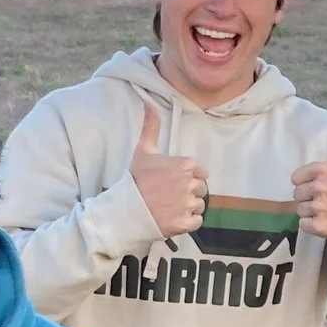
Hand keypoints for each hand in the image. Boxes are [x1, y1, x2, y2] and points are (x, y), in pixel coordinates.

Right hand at [129, 103, 208, 238]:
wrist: (125, 209)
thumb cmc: (135, 180)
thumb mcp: (143, 151)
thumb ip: (151, 128)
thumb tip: (150, 104)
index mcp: (186, 165)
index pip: (201, 173)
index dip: (188, 178)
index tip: (173, 183)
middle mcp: (190, 183)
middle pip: (201, 190)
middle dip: (188, 193)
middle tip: (169, 196)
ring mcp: (188, 204)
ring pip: (199, 206)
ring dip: (188, 208)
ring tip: (169, 207)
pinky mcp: (186, 222)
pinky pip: (197, 222)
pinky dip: (187, 222)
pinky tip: (172, 218)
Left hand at [292, 109, 326, 241]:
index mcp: (322, 169)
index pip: (296, 178)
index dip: (306, 183)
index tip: (322, 185)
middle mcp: (320, 187)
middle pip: (297, 195)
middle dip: (309, 197)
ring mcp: (320, 207)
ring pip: (300, 210)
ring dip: (311, 212)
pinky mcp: (320, 226)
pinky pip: (304, 225)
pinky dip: (313, 226)